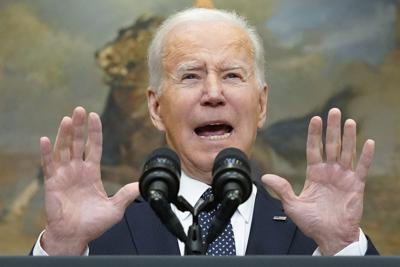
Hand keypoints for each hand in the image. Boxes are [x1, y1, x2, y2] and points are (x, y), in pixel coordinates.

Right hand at [40, 107, 138, 254]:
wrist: (75, 236)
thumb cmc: (93, 224)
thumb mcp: (115, 208)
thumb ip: (127, 195)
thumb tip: (142, 185)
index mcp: (91, 173)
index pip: (93, 147)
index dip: (94, 132)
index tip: (94, 116)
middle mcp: (77, 170)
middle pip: (77, 143)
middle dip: (78, 127)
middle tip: (80, 110)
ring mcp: (64, 175)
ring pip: (63, 149)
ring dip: (64, 134)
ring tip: (67, 119)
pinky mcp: (52, 183)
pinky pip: (48, 165)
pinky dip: (46, 152)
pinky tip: (45, 139)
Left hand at [262, 108, 374, 254]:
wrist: (330, 237)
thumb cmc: (312, 222)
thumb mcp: (292, 204)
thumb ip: (282, 189)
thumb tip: (265, 176)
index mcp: (315, 173)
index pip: (314, 149)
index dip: (314, 134)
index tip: (315, 119)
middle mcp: (330, 172)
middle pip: (332, 146)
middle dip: (332, 129)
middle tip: (334, 111)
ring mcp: (343, 177)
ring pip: (347, 152)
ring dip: (349, 137)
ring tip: (349, 121)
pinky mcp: (356, 186)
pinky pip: (361, 168)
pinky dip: (365, 156)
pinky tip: (367, 143)